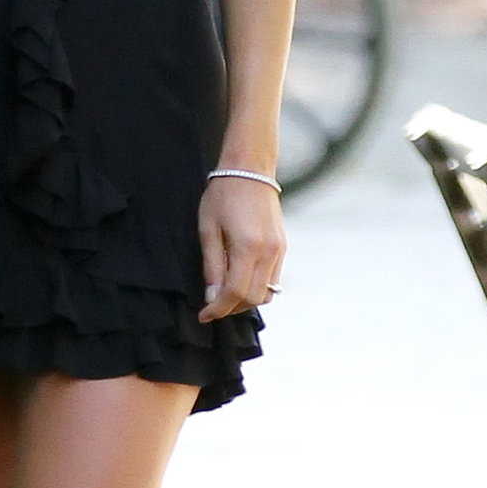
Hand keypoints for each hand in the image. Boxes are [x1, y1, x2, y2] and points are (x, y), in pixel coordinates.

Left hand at [197, 174, 285, 321]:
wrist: (250, 172)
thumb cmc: (222, 197)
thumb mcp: (208, 229)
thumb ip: (212, 265)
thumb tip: (212, 296)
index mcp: (248, 248)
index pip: (236, 293)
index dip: (218, 309)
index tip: (203, 315)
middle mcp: (269, 253)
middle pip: (253, 298)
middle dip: (231, 308)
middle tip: (211, 306)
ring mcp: (280, 251)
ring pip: (266, 293)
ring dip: (245, 300)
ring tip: (223, 295)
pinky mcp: (283, 248)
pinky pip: (272, 280)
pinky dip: (256, 287)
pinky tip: (239, 281)